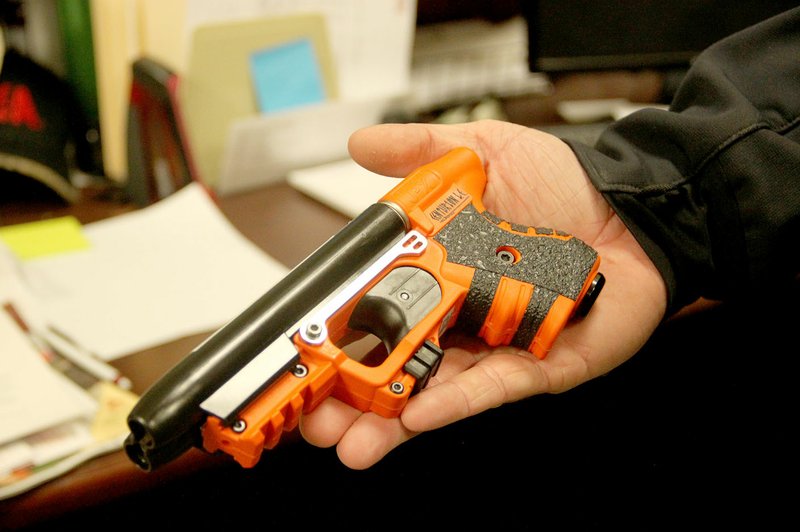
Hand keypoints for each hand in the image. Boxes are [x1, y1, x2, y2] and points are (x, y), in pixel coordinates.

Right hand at [300, 120, 666, 468]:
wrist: (637, 206)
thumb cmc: (567, 183)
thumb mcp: (485, 152)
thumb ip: (422, 150)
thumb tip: (361, 144)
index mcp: (439, 271)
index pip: (376, 309)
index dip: (338, 334)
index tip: (303, 355)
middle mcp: (460, 314)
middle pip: (396, 362)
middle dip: (350, 397)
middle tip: (312, 420)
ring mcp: (495, 345)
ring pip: (434, 389)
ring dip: (389, 420)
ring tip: (347, 441)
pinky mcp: (536, 367)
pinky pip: (490, 388)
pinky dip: (452, 402)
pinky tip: (413, 418)